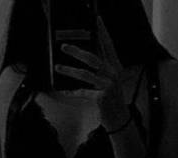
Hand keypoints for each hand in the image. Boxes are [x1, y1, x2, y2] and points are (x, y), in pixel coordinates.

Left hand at [55, 16, 130, 131]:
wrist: (119, 118)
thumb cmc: (111, 98)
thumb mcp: (108, 80)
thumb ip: (99, 69)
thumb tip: (81, 57)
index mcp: (115, 66)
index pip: (108, 45)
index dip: (102, 32)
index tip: (96, 20)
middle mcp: (113, 74)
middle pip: (93, 58)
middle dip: (77, 51)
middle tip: (64, 46)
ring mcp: (108, 85)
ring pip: (85, 74)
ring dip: (69, 70)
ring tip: (58, 67)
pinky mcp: (101, 97)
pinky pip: (83, 91)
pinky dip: (73, 91)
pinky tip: (65, 90)